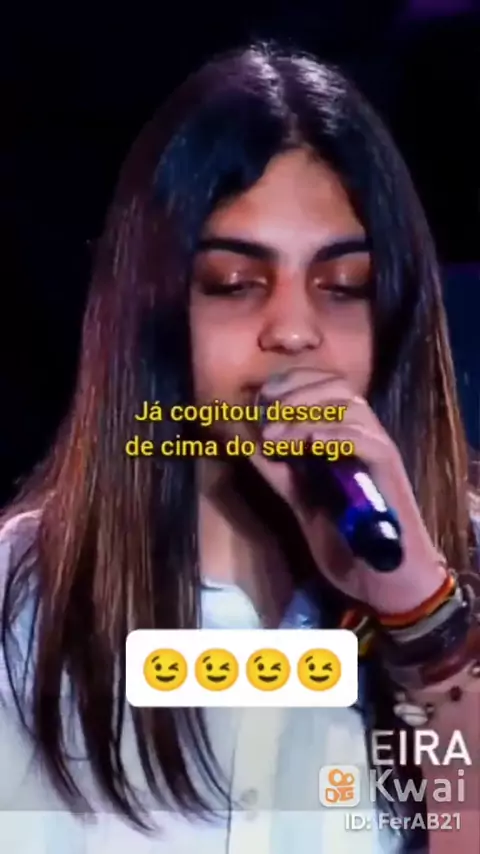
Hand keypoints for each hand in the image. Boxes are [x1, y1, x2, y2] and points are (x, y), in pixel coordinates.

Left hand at [249, 368, 446, 614]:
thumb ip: (278, 470)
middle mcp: (367, 437)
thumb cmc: (346, 540)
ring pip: (352, 408)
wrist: (381, 581)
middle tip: (266, 411)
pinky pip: (367, 441)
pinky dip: (336, 435)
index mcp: (346, 437)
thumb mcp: (300, 499)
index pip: (327, 385)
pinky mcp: (390, 474)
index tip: (263, 393)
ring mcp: (380, 453)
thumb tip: (245, 440)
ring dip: (307, 414)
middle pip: (339, 387)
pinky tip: (310, 441)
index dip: (295, 381)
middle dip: (297, 392)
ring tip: (275, 435)